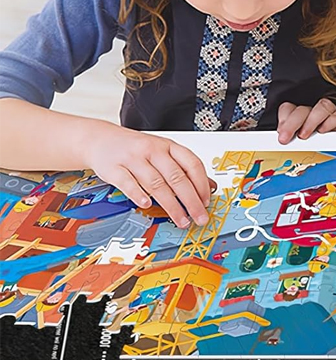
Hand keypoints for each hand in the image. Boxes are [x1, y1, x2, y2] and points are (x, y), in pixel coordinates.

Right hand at [84, 124, 213, 227]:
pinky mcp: (114, 168)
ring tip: (181, 219)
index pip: (192, 164)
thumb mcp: (163, 152)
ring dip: (171, 205)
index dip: (202, 185)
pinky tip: (147, 206)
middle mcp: (153, 150)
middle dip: (191, 201)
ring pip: (156, 183)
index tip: (207, 202)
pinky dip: (139, 195)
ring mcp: (133, 158)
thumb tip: (210, 186)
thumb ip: (184, 168)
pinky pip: (128, 183)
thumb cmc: (136, 148)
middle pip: (177, 177)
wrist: (101, 139)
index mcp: (169, 146)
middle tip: (199, 217)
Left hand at [277, 98, 335, 143]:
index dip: (284, 119)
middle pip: (302, 109)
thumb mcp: (305, 148)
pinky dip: (330, 122)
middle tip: (286, 138)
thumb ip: (293, 143)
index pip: (289, 109)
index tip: (281, 134)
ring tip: (305, 136)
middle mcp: (315, 114)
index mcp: (303, 118)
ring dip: (311, 121)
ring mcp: (331, 114)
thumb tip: (281, 145)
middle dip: (292, 123)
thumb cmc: (326, 150)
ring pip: (321, 106)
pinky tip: (323, 131)